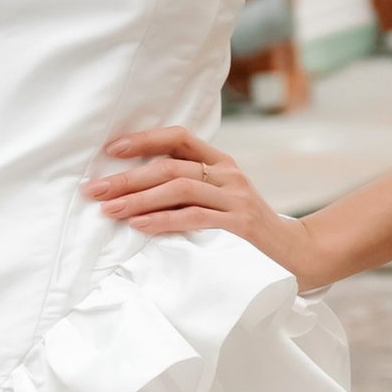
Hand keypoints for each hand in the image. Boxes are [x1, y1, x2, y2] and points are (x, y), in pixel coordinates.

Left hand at [84, 127, 313, 285]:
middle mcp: (228, 173)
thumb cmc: (248, 230)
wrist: (297, 253)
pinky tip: (140, 226)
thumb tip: (135, 192)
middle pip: (169, 165)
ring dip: (138, 199)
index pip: (179, 138)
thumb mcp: (219, 201)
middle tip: (94, 190)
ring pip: (179, 187)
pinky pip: (195, 216)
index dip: (144, 139)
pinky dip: (163, 220)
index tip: (111, 150)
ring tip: (109, 209)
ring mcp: (236, 196)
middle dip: (127, 177)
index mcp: (221, 163)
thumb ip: (188, 192)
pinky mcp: (241, 223)